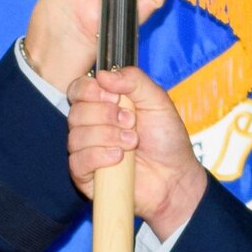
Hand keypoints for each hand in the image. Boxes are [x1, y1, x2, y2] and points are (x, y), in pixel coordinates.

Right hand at [68, 66, 207, 238]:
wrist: (175, 176)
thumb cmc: (166, 140)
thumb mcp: (158, 101)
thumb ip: (134, 81)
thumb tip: (103, 75)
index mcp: (103, 104)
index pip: (78, 89)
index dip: (91, 91)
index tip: (115, 98)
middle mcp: (91, 126)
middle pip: (76, 112)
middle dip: (106, 116)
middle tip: (131, 123)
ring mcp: (86, 151)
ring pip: (76, 136)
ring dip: (107, 137)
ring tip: (132, 142)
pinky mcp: (85, 176)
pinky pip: (78, 161)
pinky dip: (99, 156)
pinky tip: (119, 158)